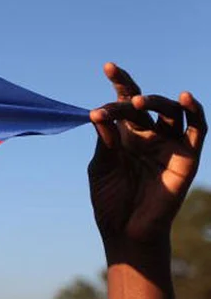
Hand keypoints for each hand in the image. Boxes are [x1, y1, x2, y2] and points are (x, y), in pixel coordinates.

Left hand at [89, 63, 205, 255]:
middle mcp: (149, 135)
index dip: (120, 83)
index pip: (124, 102)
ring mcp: (169, 145)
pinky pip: (198, 130)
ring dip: (156, 101)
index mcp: (125, 134)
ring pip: (171, 111)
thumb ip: (105, 142)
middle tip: (113, 107)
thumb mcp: (101, 167)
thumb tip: (100, 115)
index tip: (108, 66)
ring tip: (138, 101)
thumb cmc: (110, 200)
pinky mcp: (188, 157)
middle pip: (144, 105)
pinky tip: (184, 98)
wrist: (126, 231)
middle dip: (128, 98)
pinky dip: (194, 112)